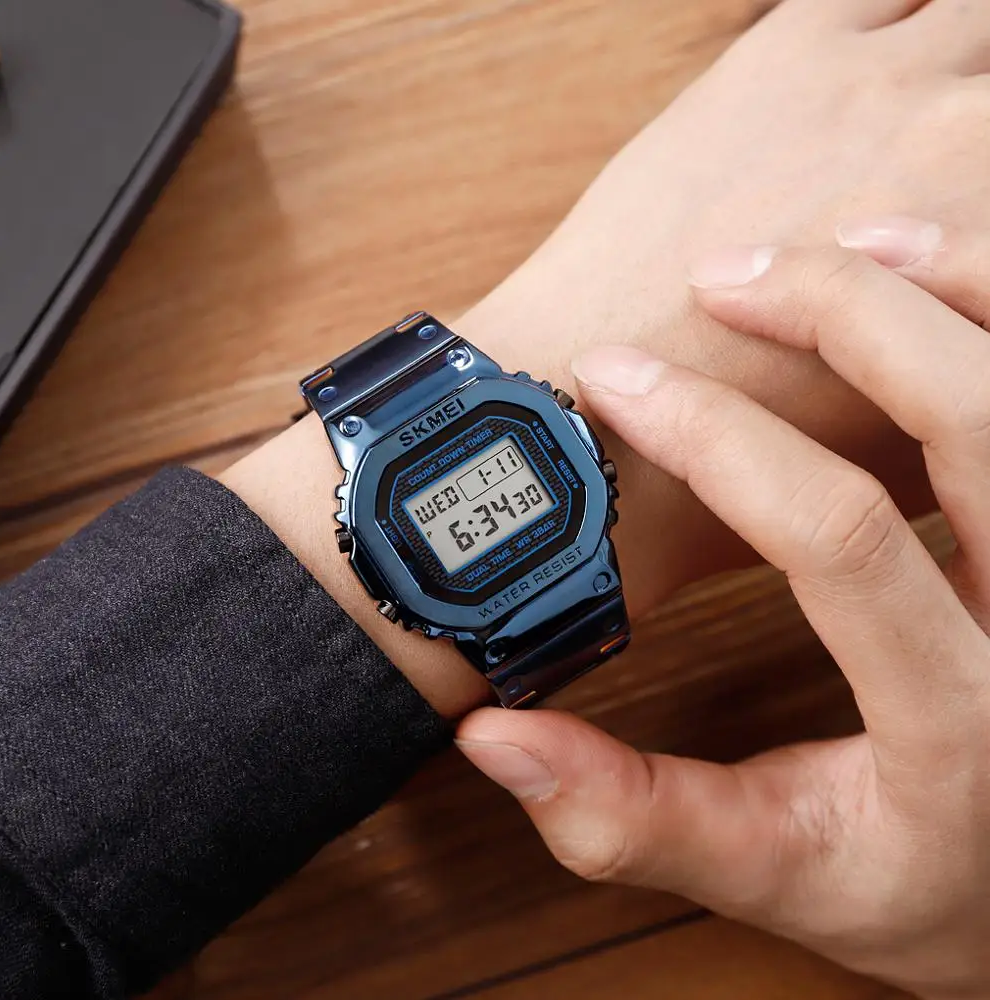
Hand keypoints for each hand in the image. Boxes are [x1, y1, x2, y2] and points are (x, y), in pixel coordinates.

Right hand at [458, 225, 989, 997]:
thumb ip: (634, 819)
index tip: (612, 380)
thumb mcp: (779, 875)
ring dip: (940, 284)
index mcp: (961, 724)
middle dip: (834, 314)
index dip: (712, 439)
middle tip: (721, 274)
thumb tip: (495, 742)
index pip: (838, 536)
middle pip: (971, 413)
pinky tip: (927, 276)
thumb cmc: (929, 886)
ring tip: (829, 245)